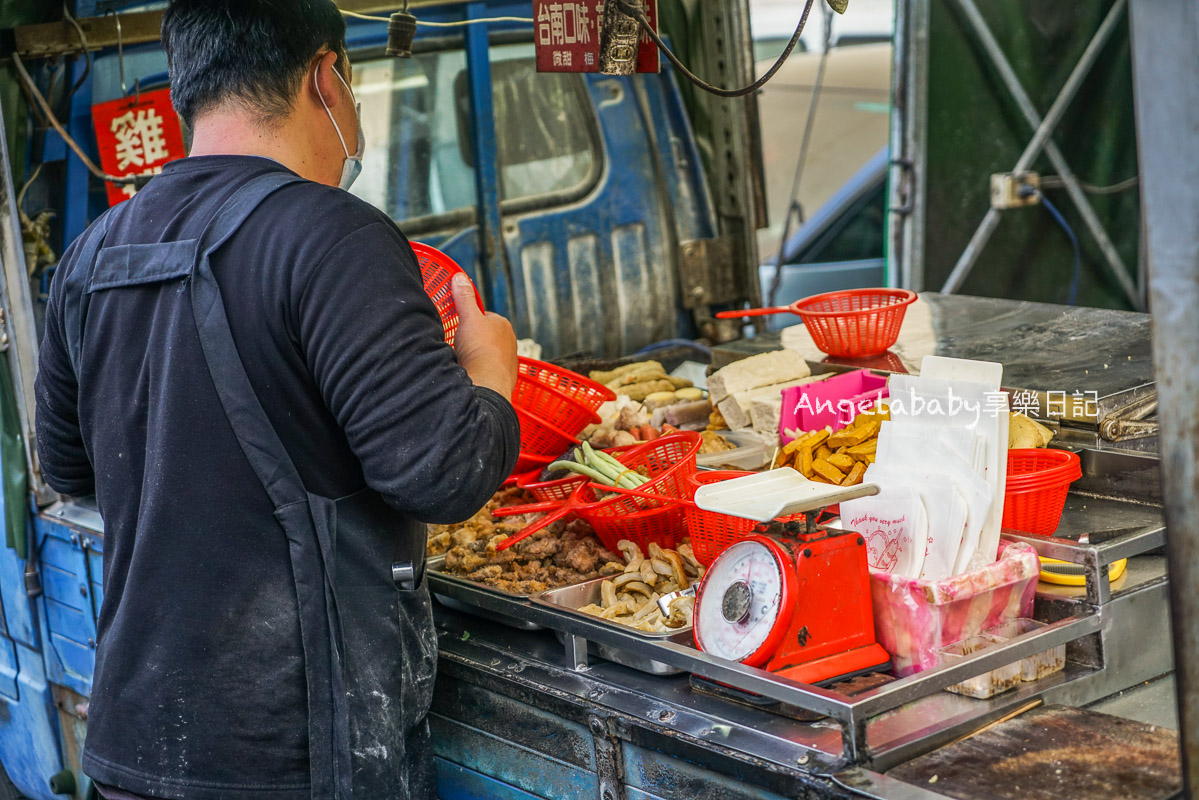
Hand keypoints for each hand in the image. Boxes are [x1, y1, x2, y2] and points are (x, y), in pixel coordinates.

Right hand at [452, 273, 517, 399]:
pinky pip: (490, 370)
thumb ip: (463, 297)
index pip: (484, 316)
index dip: (469, 320)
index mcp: (503, 324)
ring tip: (464, 360)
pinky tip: (472, 372)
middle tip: (459, 344)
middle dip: (473, 339)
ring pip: (489, 354)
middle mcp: (510, 341)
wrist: (487, 383)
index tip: (460, 325)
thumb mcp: (468, 317)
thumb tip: (459, 277)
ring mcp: (508, 360)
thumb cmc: (480, 349)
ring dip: (477, 356)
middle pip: (486, 336)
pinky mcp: (505, 377)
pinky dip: (481, 371)